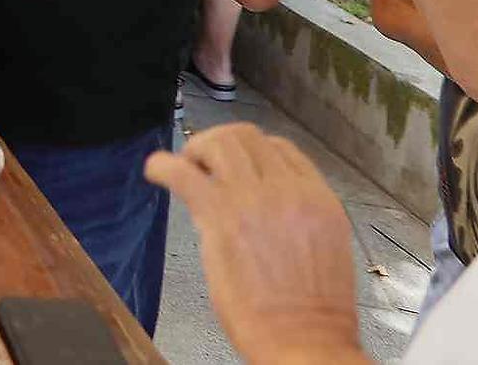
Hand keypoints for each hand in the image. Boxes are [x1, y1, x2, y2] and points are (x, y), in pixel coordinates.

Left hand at [145, 125, 362, 364]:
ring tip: (185, 170)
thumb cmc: (311, 311)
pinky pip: (182, 172)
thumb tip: (254, 198)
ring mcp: (254, 199)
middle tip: (203, 165)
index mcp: (318, 198)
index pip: (280, 148)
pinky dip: (162, 165)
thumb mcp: (321, 246)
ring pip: (218, 143)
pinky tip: (156, 171)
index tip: (233, 166)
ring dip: (195, 150)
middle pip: (246, 137)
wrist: (304, 341)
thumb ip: (293, 213)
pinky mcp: (220, 215)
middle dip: (219, 144)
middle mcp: (287, 189)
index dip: (251, 152)